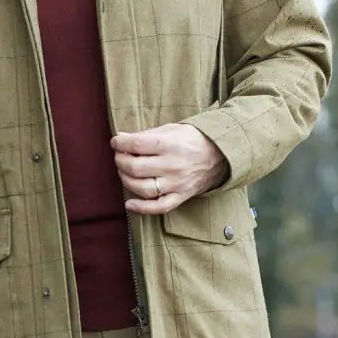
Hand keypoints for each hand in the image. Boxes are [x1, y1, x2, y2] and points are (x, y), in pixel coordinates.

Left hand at [111, 123, 229, 214]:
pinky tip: (129, 204)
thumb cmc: (193, 139)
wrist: (221, 154)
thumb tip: (121, 137)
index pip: (137, 144)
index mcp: (170, 144)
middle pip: (135, 167)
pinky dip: (141, 208)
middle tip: (119, 156)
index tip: (116, 141)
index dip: (120, 143)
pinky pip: (159, 207)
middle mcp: (172, 165)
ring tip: (124, 172)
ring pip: (142, 188)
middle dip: (120, 161)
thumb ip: (146, 134)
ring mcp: (176, 183)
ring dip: (126, 180)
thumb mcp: (171, 129)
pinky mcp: (181, 196)